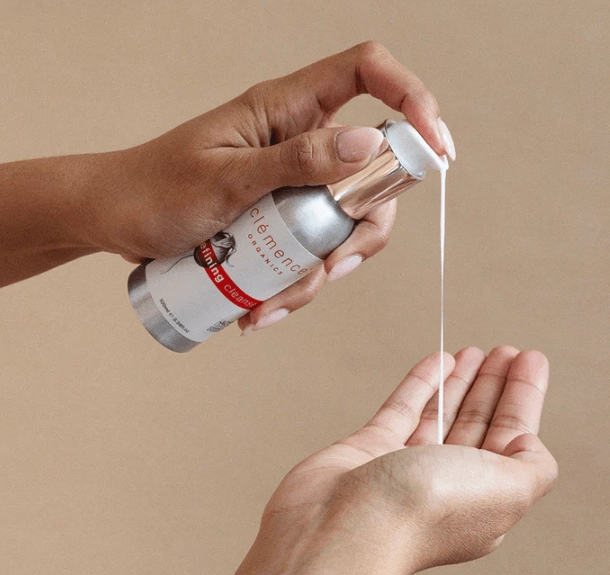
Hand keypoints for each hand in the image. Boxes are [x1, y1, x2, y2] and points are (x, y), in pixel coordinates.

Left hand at [86, 41, 452, 329]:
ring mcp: (294, 184)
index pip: (367, 73)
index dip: (412, 97)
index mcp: (287, 108)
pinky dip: (295, 285)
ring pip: (344, 224)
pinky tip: (259, 311)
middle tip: (328, 268)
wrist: (114, 219)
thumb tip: (371, 144)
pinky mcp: (281, 220)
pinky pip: (311, 251)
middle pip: (373, 172)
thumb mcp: (223, 177)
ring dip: (321, 272)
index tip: (435, 148)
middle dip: (361, 228)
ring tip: (271, 304)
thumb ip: (295, 160)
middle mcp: (300, 142)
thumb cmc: (153, 188)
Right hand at [206, 347, 556, 574]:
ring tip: (473, 352)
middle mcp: (447, 484)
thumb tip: (528, 442)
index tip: (529, 359)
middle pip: (478, 423)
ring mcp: (405, 467)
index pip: (513, 436)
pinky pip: (402, 408)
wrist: (346, 525)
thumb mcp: (508, 490)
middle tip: (504, 351)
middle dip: (494, 385)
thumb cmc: (425, 512)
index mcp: (485, 498)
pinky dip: (422, 383)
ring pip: (440, 413)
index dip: (523, 396)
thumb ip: (533, 466)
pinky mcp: (370, 450)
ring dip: (461, 381)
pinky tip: (438, 360)